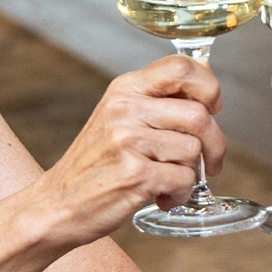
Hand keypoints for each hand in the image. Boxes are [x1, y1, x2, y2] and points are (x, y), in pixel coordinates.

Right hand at [30, 55, 224, 243]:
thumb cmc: (96, 165)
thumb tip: (208, 99)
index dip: (208, 87)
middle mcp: (125, 108)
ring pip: (193, 150)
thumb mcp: (120, 119)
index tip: (213, 107)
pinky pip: (183, 180)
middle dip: (214, 144)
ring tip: (167, 182)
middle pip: (198, 115)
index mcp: (125, 88)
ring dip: (190, 174)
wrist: (58, 204)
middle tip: (210, 162)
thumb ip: (158, 104)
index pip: (181, 67)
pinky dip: (180, 194)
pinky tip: (161, 196)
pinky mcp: (134, 174)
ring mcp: (128, 141)